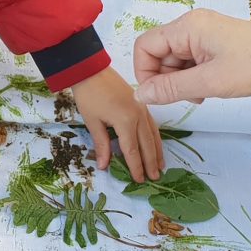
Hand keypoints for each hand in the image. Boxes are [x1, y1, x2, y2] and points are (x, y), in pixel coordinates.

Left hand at [72, 67, 163, 182]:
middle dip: (151, 163)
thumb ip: (101, 144)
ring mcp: (142, 109)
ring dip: (157, 152)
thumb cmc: (89, 95)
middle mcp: (138, 116)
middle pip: (147, 145)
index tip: (139, 180)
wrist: (91, 70)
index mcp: (126, 121)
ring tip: (161, 167)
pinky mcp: (141, 104)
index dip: (136, 167)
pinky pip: (152, 125)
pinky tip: (156, 146)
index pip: (132, 150)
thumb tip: (104, 166)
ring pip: (153, 135)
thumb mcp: (92, 122)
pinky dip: (155, 138)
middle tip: (155, 179)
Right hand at [133, 9, 250, 104]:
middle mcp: (190, 26)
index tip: (158, 95)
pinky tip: (207, 89)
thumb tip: (140, 95)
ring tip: (202, 94)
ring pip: (174, 61)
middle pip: (159, 54)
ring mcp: (202, 34)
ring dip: (180, 82)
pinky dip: (192, 78)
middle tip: (188, 96)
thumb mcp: (209, 82)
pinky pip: (189, 62)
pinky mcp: (212, 44)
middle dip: (166, 79)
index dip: (144, 72)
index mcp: (187, 28)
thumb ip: (171, 88)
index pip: (145, 46)